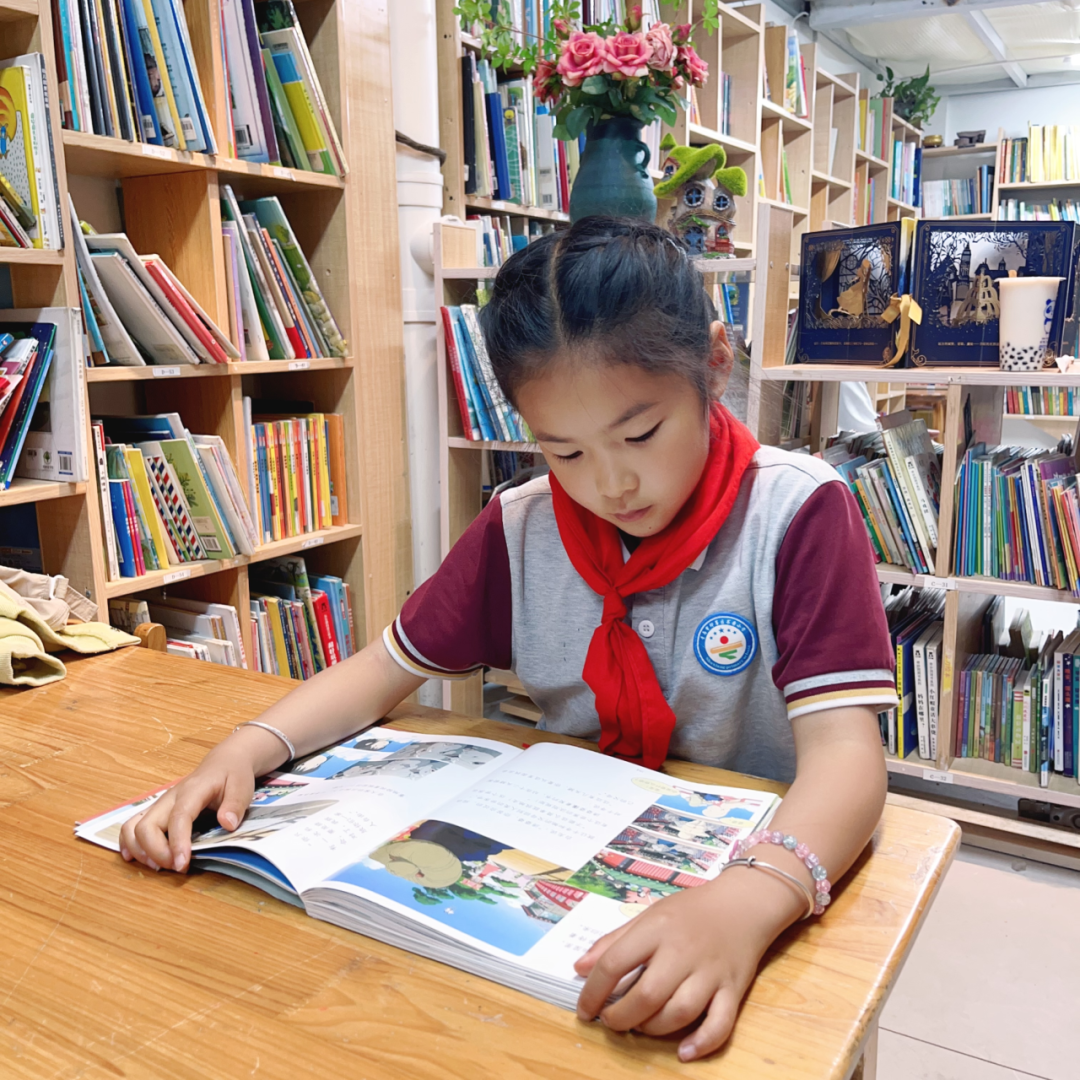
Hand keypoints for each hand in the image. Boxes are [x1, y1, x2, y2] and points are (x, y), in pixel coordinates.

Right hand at [119, 741, 257, 873]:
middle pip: (147, 826)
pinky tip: (136, 858)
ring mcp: (160, 805)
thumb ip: (235, 805)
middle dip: (156, 852)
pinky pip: (132, 826)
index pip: (179, 817)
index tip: (182, 864)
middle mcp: (170, 798)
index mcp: (193, 790)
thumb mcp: (242, 786)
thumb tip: (227, 824)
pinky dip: (129, 844)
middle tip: (176, 867)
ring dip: (140, 851)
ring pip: (133, 827)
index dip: (178, 842)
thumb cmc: (232, 775)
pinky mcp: (156, 811)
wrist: (223, 762)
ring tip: (159, 866)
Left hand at [574, 869, 800, 1060]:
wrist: (742, 904)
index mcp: (656, 929)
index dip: (593, 991)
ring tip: (640, 1027)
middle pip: (648, 994)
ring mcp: (710, 972)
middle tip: (611, 1021)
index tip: (584, 1009)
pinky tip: (683, 1051)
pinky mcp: (733, 990)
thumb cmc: (690, 910)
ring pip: (680, 1012)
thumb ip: (614, 941)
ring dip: (654, 1029)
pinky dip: (701, 1042)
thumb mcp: (648, 915)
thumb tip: (580, 968)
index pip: (616, 962)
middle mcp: (682, 951)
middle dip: (621, 1017)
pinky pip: (720, 1023)